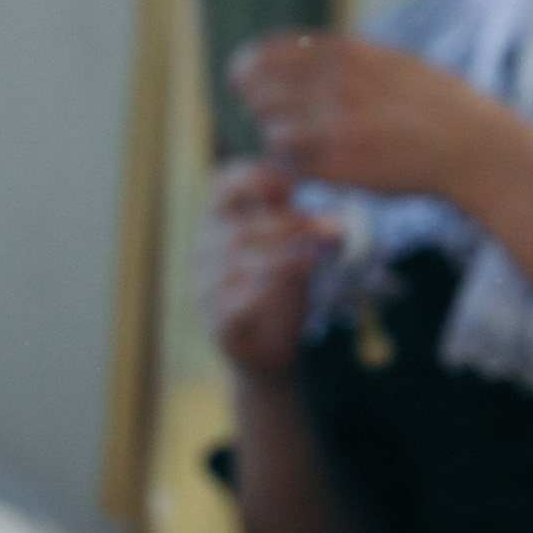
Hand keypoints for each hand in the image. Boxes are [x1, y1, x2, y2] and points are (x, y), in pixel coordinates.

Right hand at [192, 158, 333, 378]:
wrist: (271, 355)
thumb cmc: (279, 292)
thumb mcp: (289, 247)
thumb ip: (291, 217)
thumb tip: (308, 177)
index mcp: (216, 226)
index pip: (221, 186)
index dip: (255, 177)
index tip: (294, 184)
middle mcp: (202, 254)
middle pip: (238, 227)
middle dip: (289, 223)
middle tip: (331, 227)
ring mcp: (204, 290)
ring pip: (238, 263)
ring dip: (286, 254)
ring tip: (320, 253)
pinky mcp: (218, 324)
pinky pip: (239, 301)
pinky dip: (272, 287)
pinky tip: (302, 276)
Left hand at [229, 29, 489, 197]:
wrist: (473, 146)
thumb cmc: (436, 103)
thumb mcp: (390, 60)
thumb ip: (345, 56)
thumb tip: (298, 50)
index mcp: (346, 54)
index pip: (264, 54)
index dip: (247, 69)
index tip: (245, 81)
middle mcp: (337, 86)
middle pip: (259, 93)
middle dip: (259, 106)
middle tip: (273, 118)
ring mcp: (339, 128)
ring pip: (272, 132)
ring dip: (277, 140)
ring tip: (298, 145)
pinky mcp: (344, 167)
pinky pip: (295, 167)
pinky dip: (296, 168)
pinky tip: (314, 167)